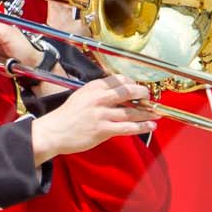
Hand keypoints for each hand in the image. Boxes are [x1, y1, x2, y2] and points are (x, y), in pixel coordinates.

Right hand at [30, 75, 156, 162]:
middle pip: (129, 91)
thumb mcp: (81, 96)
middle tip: (150, 98)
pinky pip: (128, 127)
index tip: (139, 88)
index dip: (132, 83)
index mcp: (93, 87)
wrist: (53, 132)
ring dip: (147, 113)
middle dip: (144, 94)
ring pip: (132, 111)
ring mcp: (102, 114)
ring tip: (157, 113)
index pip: (119, 80)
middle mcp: (99, 98)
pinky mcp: (103, 130)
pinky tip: (151, 126)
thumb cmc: (67, 116)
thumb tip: (117, 94)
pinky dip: (142, 127)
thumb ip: (98, 93)